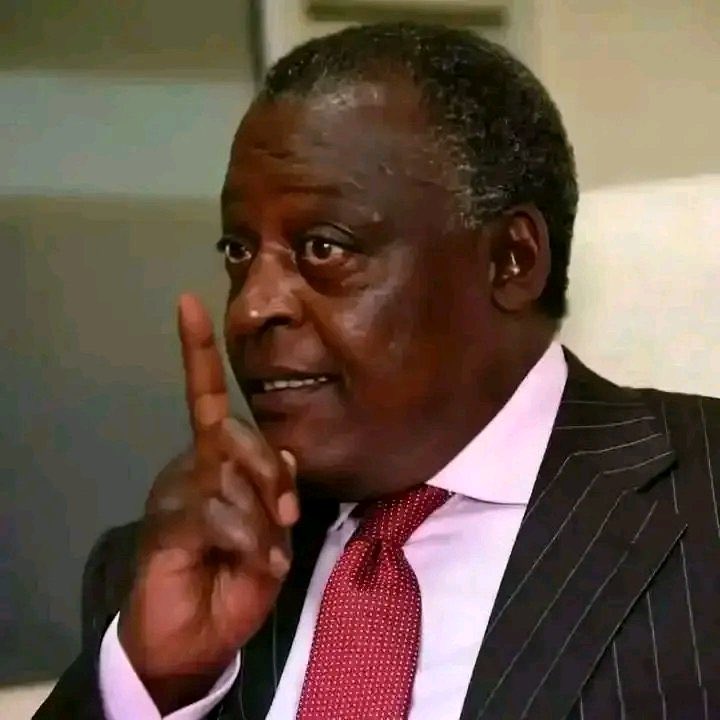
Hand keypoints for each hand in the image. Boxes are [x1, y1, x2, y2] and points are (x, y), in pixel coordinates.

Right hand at [118, 294, 298, 711]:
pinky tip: (257, 565)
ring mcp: (175, 491)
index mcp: (214, 459)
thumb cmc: (236, 579)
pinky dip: (251, 541)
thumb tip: (288, 456)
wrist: (196, 636)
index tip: (189, 302)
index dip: (199, 352)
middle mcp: (190, 465)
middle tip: (289, 515)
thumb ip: (276, 490)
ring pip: (229, 473)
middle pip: (234, 434)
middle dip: (269, 472)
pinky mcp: (167, 522)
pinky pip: (219, 511)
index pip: (208, 397)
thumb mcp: (271, 532)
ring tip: (268, 553)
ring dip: (262, 518)